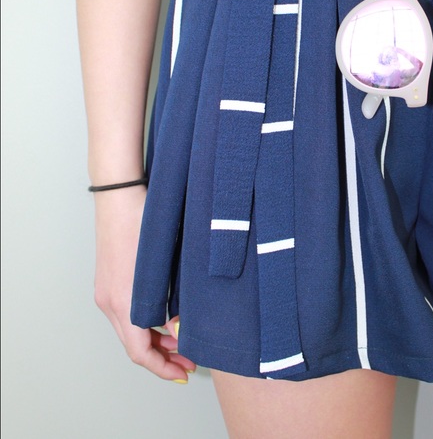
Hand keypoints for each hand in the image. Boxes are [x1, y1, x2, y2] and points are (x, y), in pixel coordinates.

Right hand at [93, 186, 195, 381]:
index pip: (141, 352)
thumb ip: (173, 298)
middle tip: (188, 362)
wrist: (120, 196)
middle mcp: (110, 302)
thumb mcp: (165, 263)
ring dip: (154, 342)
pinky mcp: (108, 282)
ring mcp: (106, 292)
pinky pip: (125, 314)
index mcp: (124, 302)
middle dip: (162, 358)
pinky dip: (144, 325)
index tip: (184, 373)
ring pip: (129, 331)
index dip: (163, 368)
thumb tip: (185, 323)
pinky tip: (164, 320)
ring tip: (180, 344)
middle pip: (134, 346)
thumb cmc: (144, 223)